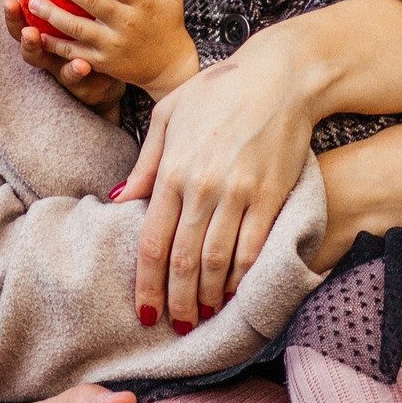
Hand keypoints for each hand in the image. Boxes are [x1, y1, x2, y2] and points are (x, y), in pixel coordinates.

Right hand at [5, 0, 125, 110]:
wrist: (119, 71)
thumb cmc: (101, 33)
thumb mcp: (92, 9)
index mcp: (48, 32)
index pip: (24, 21)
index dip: (13, 14)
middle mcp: (51, 51)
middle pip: (27, 42)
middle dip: (21, 31)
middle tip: (23, 21)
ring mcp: (63, 68)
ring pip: (47, 62)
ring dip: (42, 50)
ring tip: (36, 37)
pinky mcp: (81, 83)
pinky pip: (77, 78)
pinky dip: (77, 71)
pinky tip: (83, 64)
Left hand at [21, 0, 198, 98]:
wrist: (170, 67)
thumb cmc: (167, 22)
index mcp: (144, 3)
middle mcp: (128, 24)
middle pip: (92, 2)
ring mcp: (114, 45)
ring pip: (78, 28)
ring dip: (53, 14)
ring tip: (33, 1)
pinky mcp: (104, 63)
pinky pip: (75, 52)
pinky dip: (55, 44)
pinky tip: (38, 33)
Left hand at [120, 41, 319, 329]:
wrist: (280, 76)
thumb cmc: (220, 90)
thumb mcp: (170, 114)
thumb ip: (146, 162)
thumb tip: (121, 199)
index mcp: (173, 170)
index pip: (151, 242)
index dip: (147, 284)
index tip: (145, 312)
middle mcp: (202, 187)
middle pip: (183, 261)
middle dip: (177, 301)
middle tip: (176, 325)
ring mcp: (239, 193)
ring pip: (218, 261)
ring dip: (208, 296)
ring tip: (203, 316)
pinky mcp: (271, 196)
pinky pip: (254, 248)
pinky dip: (243, 277)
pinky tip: (235, 292)